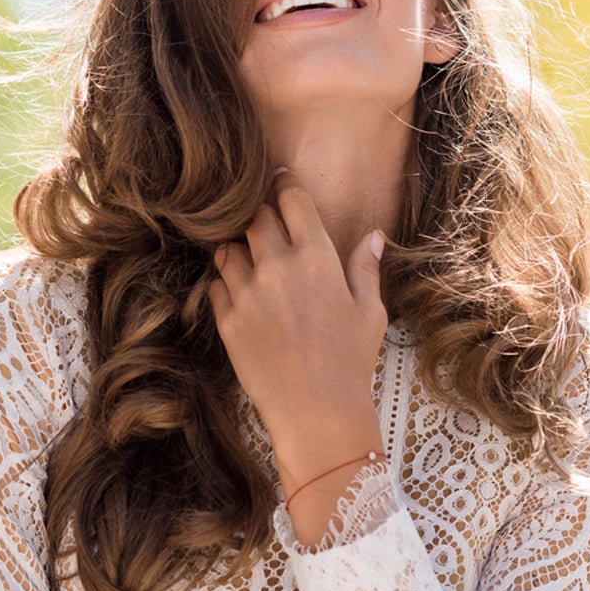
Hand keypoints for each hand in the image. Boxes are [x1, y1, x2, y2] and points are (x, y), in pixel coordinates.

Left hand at [207, 174, 387, 469]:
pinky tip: (240, 294)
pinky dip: (225, 283)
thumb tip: (373, 235)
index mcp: (316, 257)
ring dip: (239, 249)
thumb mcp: (369, 311)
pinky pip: (216, 285)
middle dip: (260, 217)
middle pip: (255, 218)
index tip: (280, 179)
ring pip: (228, 249)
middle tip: (266, 227)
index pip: (291, 201)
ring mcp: (247, 292)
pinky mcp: (227, 320)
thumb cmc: (350, 361)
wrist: (316, 411)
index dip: (284, 184)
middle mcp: (277, 266)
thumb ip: (365, 268)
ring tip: (250, 262)